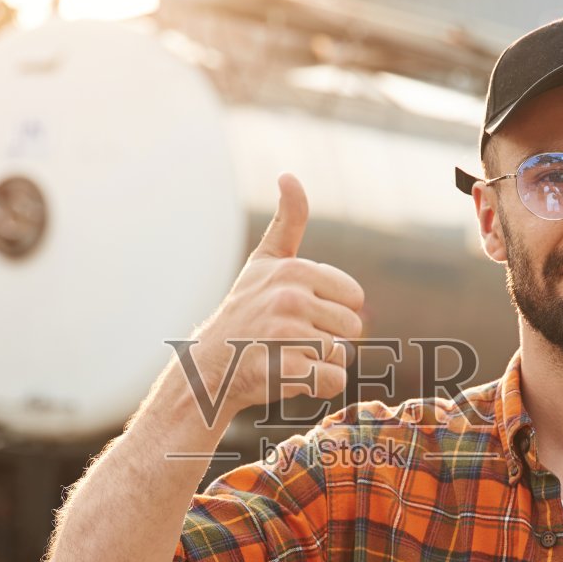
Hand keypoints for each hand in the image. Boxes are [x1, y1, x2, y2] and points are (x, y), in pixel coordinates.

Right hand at [185, 173, 364, 422]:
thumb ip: (287, 221)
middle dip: (328, 338)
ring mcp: (285, 336)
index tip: (299, 312)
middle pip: (352, 328)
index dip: (332, 310)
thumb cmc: (245, 313)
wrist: (209, 368)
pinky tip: (287, 376)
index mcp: (294, 271)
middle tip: (290, 339)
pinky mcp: (284, 371)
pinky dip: (317, 386)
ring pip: (340, 355)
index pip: (353, 297)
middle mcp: (289, 298)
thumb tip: (289, 175)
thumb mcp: (265, 262)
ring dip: (318, 362)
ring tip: (283, 355)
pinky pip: (331, 380)